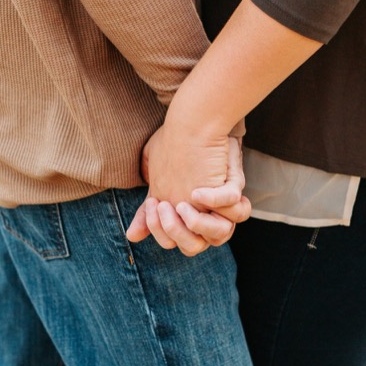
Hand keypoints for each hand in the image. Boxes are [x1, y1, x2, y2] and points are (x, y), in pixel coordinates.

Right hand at [125, 128, 250, 254]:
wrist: (195, 120)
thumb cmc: (175, 144)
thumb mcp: (156, 179)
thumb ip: (147, 208)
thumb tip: (132, 235)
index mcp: (189, 214)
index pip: (176, 241)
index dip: (161, 231)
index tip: (152, 205)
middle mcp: (207, 213)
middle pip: (196, 246)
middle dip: (175, 232)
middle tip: (164, 205)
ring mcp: (221, 203)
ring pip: (220, 234)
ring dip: (197, 223)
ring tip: (182, 204)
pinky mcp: (232, 186)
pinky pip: (233, 207)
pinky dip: (215, 200)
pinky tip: (199, 190)